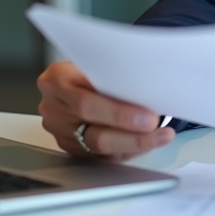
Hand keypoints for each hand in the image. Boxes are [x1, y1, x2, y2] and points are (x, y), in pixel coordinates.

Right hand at [36, 61, 173, 159]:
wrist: (72, 76)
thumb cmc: (90, 65)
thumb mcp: (95, 60)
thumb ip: (113, 75)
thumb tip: (152, 87)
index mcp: (57, 79)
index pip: (86, 102)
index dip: (119, 113)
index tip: (148, 116)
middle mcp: (54, 108)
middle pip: (94, 130)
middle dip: (131, 133)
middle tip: (156, 128)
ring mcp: (60, 130)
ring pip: (98, 147)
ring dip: (135, 143)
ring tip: (160, 136)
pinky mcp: (70, 146)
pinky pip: (101, 155)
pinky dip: (127, 150)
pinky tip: (146, 143)